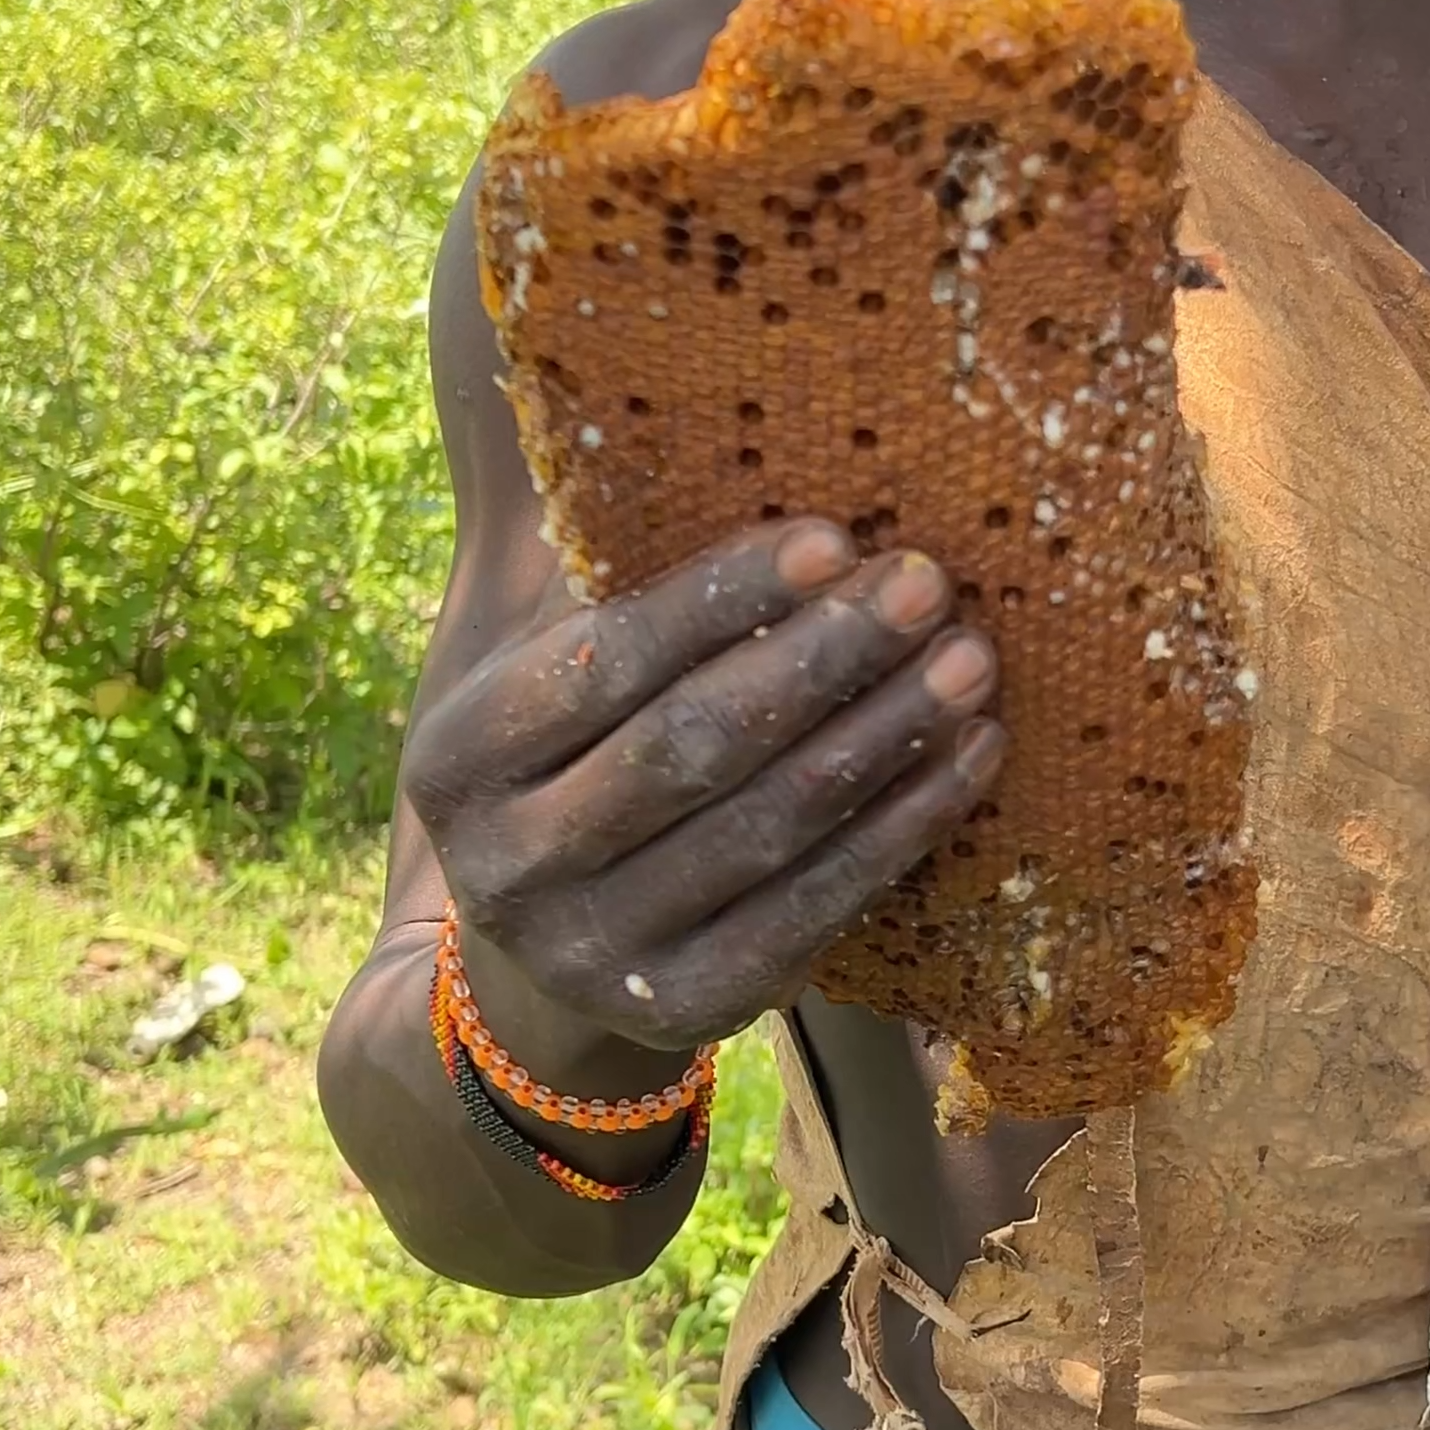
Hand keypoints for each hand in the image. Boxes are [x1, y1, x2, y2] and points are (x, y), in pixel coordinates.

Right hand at [402, 520, 1004, 1049]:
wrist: (536, 978)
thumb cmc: (571, 766)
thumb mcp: (538, 677)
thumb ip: (596, 578)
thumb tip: (687, 417)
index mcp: (459, 756)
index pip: (602, 661)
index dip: (721, 598)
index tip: (833, 536)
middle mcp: (510, 864)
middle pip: (691, 747)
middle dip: (821, 659)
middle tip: (926, 586)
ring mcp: (595, 952)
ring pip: (766, 830)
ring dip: (882, 737)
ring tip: (970, 662)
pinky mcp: (686, 1012)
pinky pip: (813, 910)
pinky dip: (901, 829)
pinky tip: (968, 758)